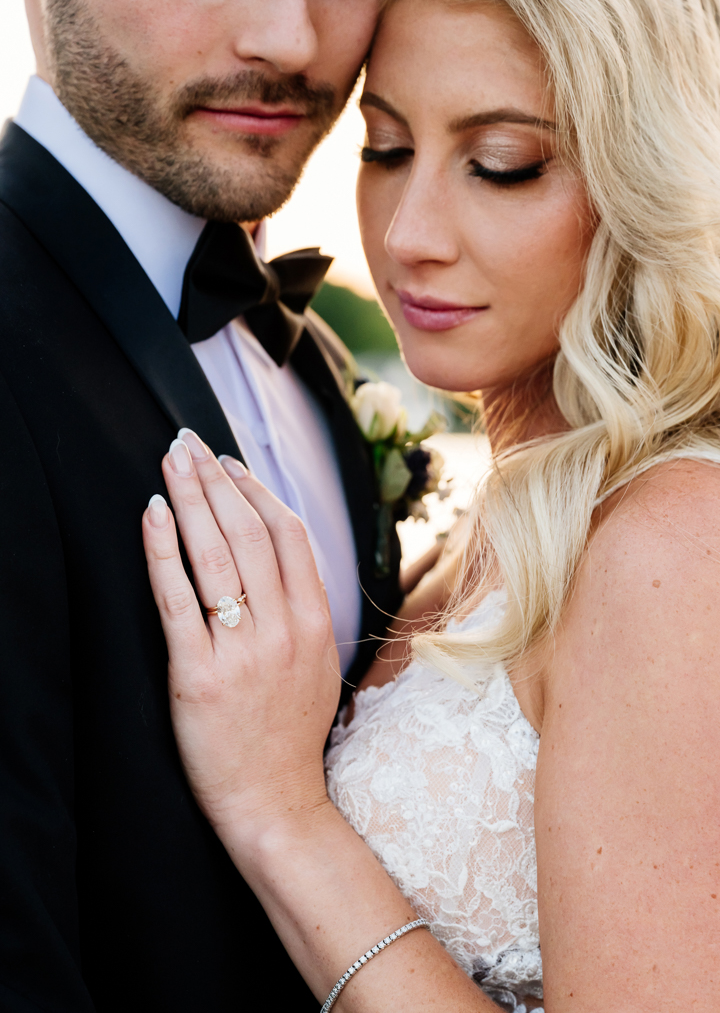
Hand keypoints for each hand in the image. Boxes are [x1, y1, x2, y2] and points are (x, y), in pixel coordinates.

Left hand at [141, 430, 338, 842]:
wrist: (275, 802)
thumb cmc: (291, 734)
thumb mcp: (319, 664)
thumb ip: (305, 609)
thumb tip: (282, 557)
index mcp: (316, 622)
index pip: (289, 535)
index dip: (257, 490)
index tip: (229, 464)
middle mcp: (284, 629)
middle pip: (249, 532)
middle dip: (216, 479)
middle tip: (191, 443)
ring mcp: (243, 651)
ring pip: (216, 555)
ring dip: (190, 498)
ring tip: (171, 462)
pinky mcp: (200, 675)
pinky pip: (178, 599)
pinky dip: (163, 551)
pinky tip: (152, 515)